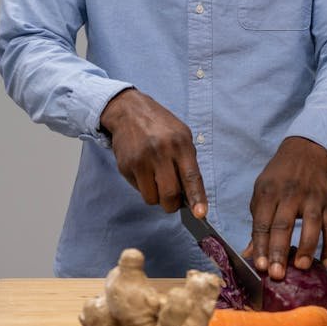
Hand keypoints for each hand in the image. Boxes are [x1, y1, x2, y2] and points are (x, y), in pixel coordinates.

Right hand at [99, 88, 206, 216]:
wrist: (129, 111)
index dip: (197, 198)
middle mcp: (161, 152)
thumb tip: (192, 195)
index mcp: (180, 144)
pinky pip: (138, 190)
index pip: (191, 176)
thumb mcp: (181, 135)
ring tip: (156, 180)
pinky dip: (144, 187)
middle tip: (173, 200)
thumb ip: (188, 162)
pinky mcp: (126, 166)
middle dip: (173, 205)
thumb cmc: (160, 126)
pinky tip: (144, 170)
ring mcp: (141, 160)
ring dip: (157, 196)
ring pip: (152, 198)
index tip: (201, 214)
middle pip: (170, 194)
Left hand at [248, 136, 326, 280]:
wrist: (304, 152)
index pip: (263, 222)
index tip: (259, 266)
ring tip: (301, 267)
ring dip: (308, 248)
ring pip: (312, 225)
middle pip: (284, 225)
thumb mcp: (261, 193)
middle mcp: (291, 194)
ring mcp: (313, 198)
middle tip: (277, 274)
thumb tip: (250, 254)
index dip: (260, 245)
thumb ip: (258, 224)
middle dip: (279, 251)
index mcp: (268, 192)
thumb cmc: (279, 177)